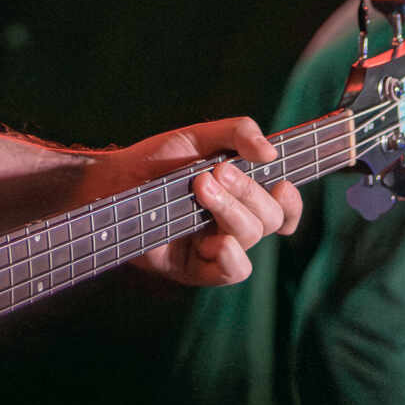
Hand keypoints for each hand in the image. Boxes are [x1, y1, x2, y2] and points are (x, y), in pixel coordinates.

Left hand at [112, 116, 301, 285]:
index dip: (292, 202)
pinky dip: (231, 255)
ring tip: (199, 186)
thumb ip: (237, 133)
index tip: (282, 184)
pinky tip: (215, 239)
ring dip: (231, 210)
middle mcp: (235, 223)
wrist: (113, 180)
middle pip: (269, 217)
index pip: (284, 207)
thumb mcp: (198, 136)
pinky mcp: (198, 269)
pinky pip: (232, 271)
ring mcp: (218, 247)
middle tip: (214, 170)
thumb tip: (271, 153)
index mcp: (242, 195)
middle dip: (247, 191)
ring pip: (250, 237)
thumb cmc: (157, 160)